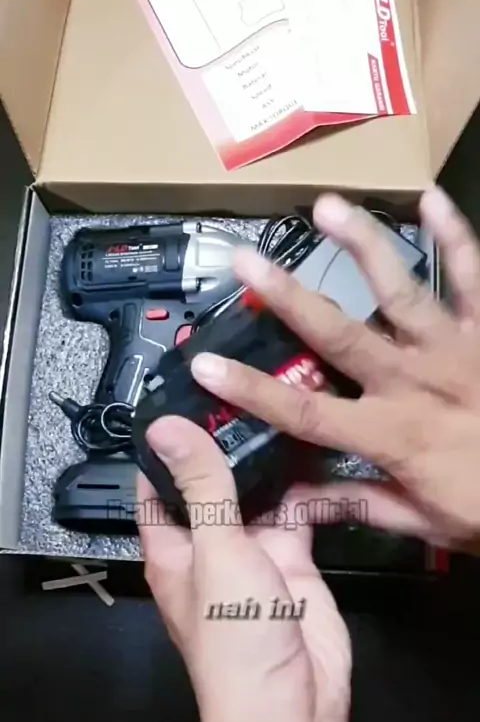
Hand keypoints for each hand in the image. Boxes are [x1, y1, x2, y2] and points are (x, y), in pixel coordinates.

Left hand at [137, 417, 366, 721]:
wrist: (293, 701)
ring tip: (278, 409)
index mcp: (171, 546)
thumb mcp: (214, 550)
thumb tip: (165, 428)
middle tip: (242, 390)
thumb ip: (200, 486)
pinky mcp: (292, 559)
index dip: (164, 444)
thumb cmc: (234, 638)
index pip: (156, 485)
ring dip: (266, 461)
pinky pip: (297, 513)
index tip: (180, 396)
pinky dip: (306, 488)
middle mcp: (208, 545)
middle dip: (224, 443)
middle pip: (211, 482)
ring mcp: (252, 551)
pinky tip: (314, 455)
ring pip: (256, 493)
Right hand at [191, 187, 479, 552]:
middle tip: (247, 262)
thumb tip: (295, 501)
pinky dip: (454, 237)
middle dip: (287, 299)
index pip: (303, 413)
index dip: (250, 389)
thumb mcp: (420, 522)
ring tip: (327, 207)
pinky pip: (472, 276)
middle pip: (338, 337)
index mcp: (390, 435)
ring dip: (361, 247)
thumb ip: (356, 504)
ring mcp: (453, 350)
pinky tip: (431, 200)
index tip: (205, 364)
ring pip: (400, 292)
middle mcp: (413, 383)